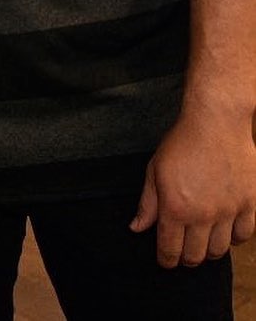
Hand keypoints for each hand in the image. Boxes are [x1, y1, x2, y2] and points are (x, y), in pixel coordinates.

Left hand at [130, 109, 255, 266]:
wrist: (215, 122)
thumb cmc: (182, 142)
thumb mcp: (155, 170)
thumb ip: (148, 203)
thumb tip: (137, 228)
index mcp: (175, 208)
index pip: (169, 250)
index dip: (166, 260)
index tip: (165, 260)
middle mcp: (202, 215)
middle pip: (195, 256)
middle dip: (185, 259)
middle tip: (183, 251)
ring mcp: (227, 211)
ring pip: (219, 250)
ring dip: (208, 251)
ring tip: (202, 241)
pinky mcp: (248, 204)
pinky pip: (243, 235)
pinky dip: (234, 239)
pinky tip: (225, 231)